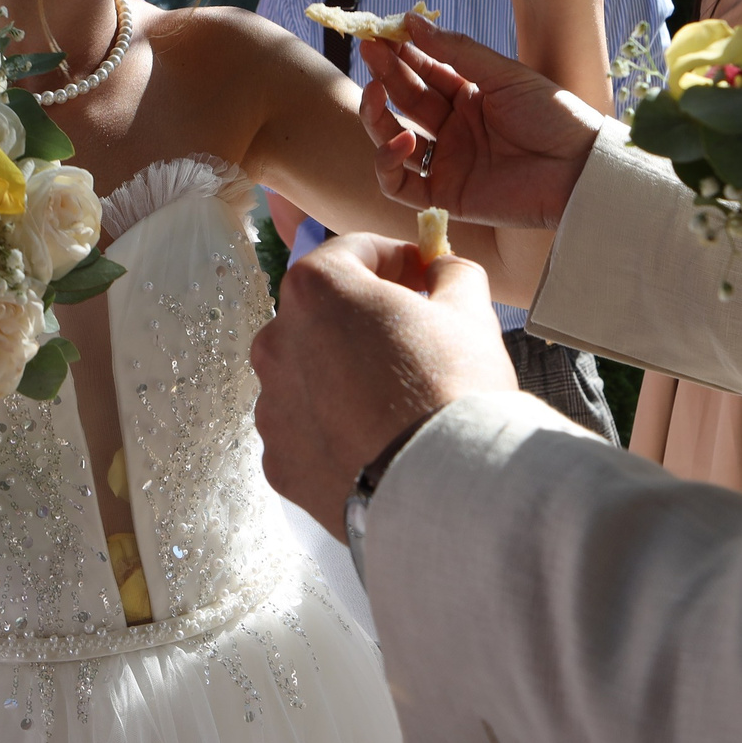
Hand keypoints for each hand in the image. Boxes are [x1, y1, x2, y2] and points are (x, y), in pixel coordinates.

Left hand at [252, 235, 517, 540]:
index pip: (353, 252)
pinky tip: (374, 439)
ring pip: (308, 374)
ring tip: (393, 398)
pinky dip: (332, 428)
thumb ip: (451, 274)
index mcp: (316, 290)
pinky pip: (305, 430)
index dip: (394, 257)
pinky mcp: (278, 461)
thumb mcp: (469, 312)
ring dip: (342, 374)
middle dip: (362, 317)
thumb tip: (443, 269)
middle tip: (411, 336)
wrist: (442, 491)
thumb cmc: (452, 390)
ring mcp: (271, 406)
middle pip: (322, 313)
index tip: (421, 275)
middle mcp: (276, 341)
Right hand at [356, 12, 606, 228]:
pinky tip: (402, 140)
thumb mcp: (505, 75)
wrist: (581, 168)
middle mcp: (453, 127)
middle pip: (405, 99)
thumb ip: (457, 51)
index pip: (423, 70)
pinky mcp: (446, 195)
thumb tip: (412, 20)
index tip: (382, 31)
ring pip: (392, 139)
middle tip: (369, 50)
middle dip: (384, 74)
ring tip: (374, 92)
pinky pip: (400, 185)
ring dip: (376, 116)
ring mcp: (447, 161)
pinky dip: (388, 164)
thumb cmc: (553, 116)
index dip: (401, 52)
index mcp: (469, 95)